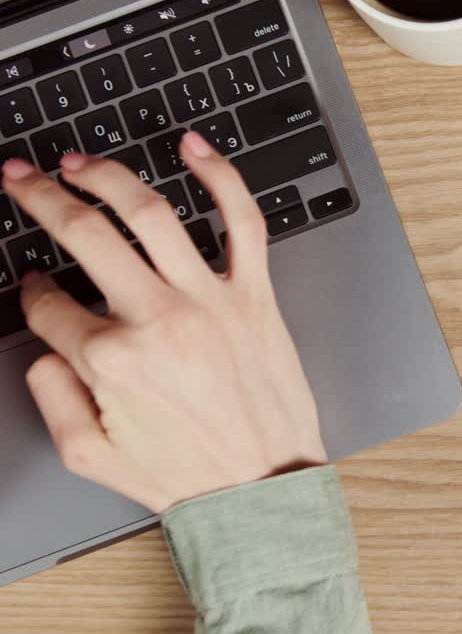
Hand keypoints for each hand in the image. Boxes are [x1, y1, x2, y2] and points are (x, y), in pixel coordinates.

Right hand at [1, 133, 326, 512]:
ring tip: (79, 161)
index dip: (32, 289)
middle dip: (39, 198)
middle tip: (19, 177)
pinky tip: (193, 147)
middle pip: (85, 235)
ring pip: (151, 214)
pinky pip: (242, 221)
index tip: (35, 282)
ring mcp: (211, 301)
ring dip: (106, 174)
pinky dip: (220, 176)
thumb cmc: (187, 474)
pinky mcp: (255, 295)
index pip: (48, 302)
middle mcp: (158, 320)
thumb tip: (43, 348)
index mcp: (112, 360)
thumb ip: (50, 398)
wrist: (265, 486)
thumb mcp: (91, 456)